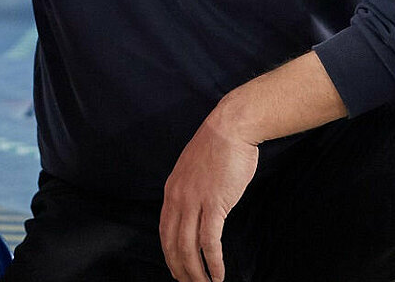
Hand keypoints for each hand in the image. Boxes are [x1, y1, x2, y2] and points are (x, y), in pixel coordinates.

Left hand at [159, 110, 259, 281]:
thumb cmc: (219, 147)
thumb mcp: (195, 170)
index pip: (164, 231)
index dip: (169, 255)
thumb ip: (192, 191)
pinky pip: (209, 242)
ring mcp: (194, 202)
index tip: (177, 270)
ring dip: (197, 273)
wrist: (230, 128)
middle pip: (173, 245)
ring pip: (189, 248)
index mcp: (172, 191)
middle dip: (181, 270)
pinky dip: (213, 262)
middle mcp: (178, 199)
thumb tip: (199, 209)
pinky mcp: (214, 204)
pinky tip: (219, 274)